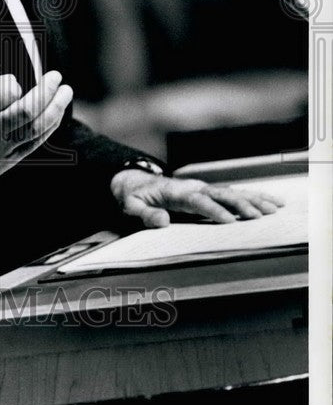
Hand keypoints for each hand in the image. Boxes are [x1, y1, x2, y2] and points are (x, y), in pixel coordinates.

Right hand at [0, 70, 72, 207]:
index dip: (11, 82)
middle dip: (47, 91)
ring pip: (37, 129)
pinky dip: (50, 126)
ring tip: (66, 91)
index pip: (6, 90)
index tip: (8, 83)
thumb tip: (10, 81)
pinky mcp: (8, 162)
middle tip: (57, 76)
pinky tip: (56, 112)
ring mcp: (1, 151)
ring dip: (56, 108)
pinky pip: (36, 142)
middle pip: (28, 111)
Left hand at [110, 170, 285, 228]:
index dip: (213, 210)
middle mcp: (194, 188)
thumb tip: (162, 220)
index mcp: (176, 192)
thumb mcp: (130, 206)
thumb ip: (145, 214)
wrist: (135, 182)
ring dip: (254, 200)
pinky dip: (254, 197)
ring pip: (232, 192)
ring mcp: (203, 188)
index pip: (198, 201)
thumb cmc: (133, 196)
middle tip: (258, 217)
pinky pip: (234, 194)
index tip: (229, 221)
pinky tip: (271, 203)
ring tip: (274, 208)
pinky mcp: (209, 193)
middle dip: (241, 204)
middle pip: (221, 194)